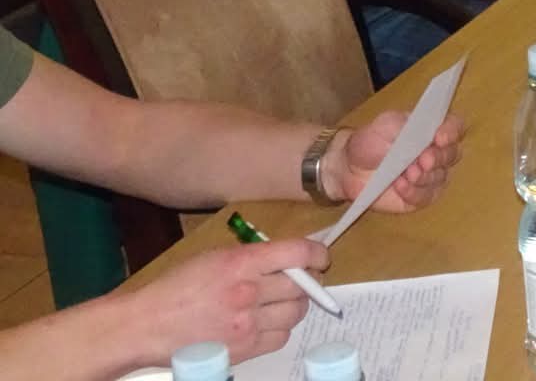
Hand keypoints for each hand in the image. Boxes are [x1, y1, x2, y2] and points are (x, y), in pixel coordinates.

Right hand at [119, 239, 326, 361]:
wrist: (146, 325)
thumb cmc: (178, 287)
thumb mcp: (215, 257)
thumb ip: (253, 256)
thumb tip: (289, 258)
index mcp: (241, 263)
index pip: (299, 254)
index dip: (318, 254)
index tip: (321, 258)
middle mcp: (248, 292)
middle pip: (302, 285)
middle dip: (307, 281)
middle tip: (301, 281)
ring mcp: (247, 324)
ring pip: (296, 313)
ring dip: (294, 306)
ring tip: (279, 303)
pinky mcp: (243, 349)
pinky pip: (282, 337)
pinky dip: (280, 329)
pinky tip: (265, 323)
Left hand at [326, 110, 466, 211]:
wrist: (347, 169)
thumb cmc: (369, 142)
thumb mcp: (385, 125)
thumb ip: (407, 127)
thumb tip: (428, 136)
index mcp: (431, 129)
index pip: (455, 126)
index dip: (452, 131)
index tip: (439, 137)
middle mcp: (436, 152)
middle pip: (453, 154)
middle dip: (438, 158)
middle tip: (421, 161)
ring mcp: (430, 176)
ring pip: (441, 177)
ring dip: (424, 177)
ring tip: (404, 175)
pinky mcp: (419, 197)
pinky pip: (426, 197)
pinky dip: (414, 192)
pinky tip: (399, 187)